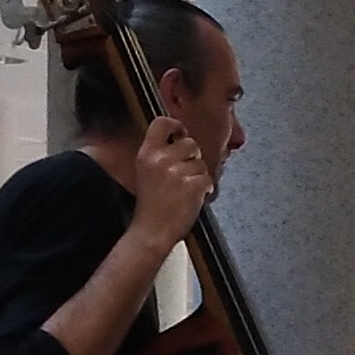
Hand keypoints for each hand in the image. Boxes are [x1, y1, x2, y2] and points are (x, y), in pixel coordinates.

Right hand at [128, 113, 214, 249]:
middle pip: (190, 143)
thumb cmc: (151, 206)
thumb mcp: (145, 172)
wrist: (152, 231)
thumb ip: (159, 155)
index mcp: (147, 154)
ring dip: (199, 176)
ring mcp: (177, 172)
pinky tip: (195, 197)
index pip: (162, 123)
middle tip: (184, 174)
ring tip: (185, 191)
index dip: (176, 125)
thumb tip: (179, 139)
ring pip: (201, 163)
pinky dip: (206, 189)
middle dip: (193, 157)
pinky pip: (208, 179)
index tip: (181, 132)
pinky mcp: (192, 186)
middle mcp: (161, 159)